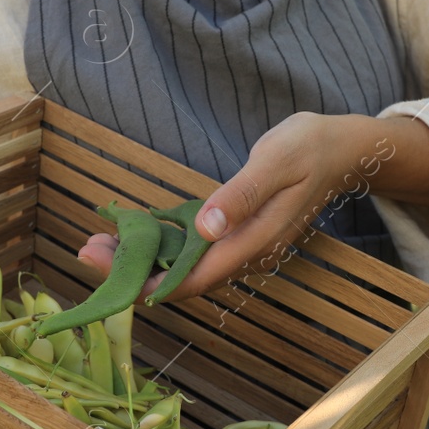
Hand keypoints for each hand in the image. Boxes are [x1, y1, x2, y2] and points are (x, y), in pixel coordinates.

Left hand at [77, 111, 428, 301]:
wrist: (341, 149)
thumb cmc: (309, 148)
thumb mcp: (275, 162)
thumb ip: (241, 196)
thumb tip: (206, 229)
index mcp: (255, 242)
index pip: (194, 278)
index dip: (149, 281)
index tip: (109, 271)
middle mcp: (246, 254)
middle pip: (182, 278)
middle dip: (132, 271)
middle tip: (86, 251)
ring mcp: (241, 246)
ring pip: (183, 267)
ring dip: (141, 259)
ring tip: (98, 243)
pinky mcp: (235, 233)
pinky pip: (192, 251)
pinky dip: (160, 245)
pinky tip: (132, 233)